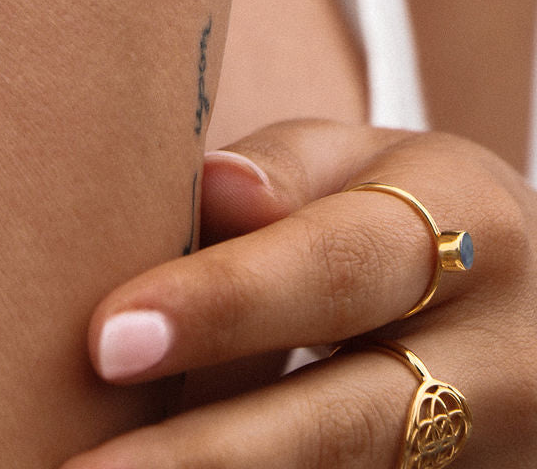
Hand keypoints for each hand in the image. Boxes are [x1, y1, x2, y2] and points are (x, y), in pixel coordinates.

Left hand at [66, 120, 536, 466]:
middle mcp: (498, 361)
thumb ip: (283, 172)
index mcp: (471, 233)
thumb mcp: (366, 163)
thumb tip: (211, 185)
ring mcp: (497, 454)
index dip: (222, 305)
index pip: (334, 270)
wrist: (533, 311)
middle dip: (207, 453)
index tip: (108, 340)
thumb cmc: (410, 212)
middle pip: (342, 423)